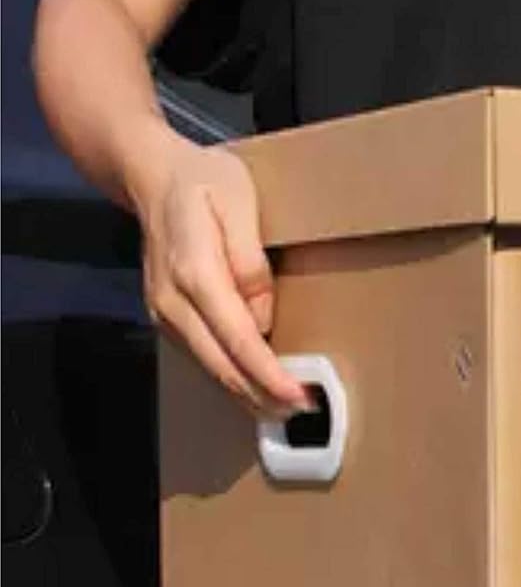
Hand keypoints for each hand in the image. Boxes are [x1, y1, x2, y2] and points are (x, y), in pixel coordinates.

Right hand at [133, 130, 310, 417]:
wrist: (151, 176)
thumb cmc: (204, 182)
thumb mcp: (239, 202)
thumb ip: (251, 260)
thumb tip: (262, 316)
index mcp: (194, 272)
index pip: (238, 339)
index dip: (269, 374)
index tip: (298, 395)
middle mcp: (173, 300)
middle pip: (221, 364)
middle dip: (263, 395)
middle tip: (303, 411)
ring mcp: (165, 312)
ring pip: (210, 368)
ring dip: (248, 393)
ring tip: (286, 408)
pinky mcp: (167, 317)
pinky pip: (203, 357)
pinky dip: (232, 378)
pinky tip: (258, 388)